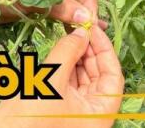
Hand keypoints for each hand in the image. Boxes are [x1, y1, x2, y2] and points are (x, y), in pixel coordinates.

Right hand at [0, 24, 123, 127]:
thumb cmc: (30, 115)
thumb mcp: (52, 78)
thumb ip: (68, 51)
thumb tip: (82, 32)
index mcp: (99, 114)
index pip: (114, 76)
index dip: (105, 49)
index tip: (93, 29)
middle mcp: (92, 114)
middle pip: (100, 75)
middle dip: (90, 50)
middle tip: (79, 28)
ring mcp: (77, 112)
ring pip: (84, 77)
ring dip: (78, 55)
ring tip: (70, 35)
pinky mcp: (61, 108)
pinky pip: (70, 82)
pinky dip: (67, 65)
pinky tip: (62, 49)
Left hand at [22, 0, 107, 29]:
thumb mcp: (30, 0)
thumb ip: (59, 7)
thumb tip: (87, 17)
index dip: (88, 1)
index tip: (91, 22)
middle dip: (86, 11)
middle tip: (94, 33)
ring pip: (71, 3)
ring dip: (79, 17)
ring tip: (92, 36)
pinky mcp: (42, 1)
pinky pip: (60, 9)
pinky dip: (68, 20)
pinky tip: (76, 31)